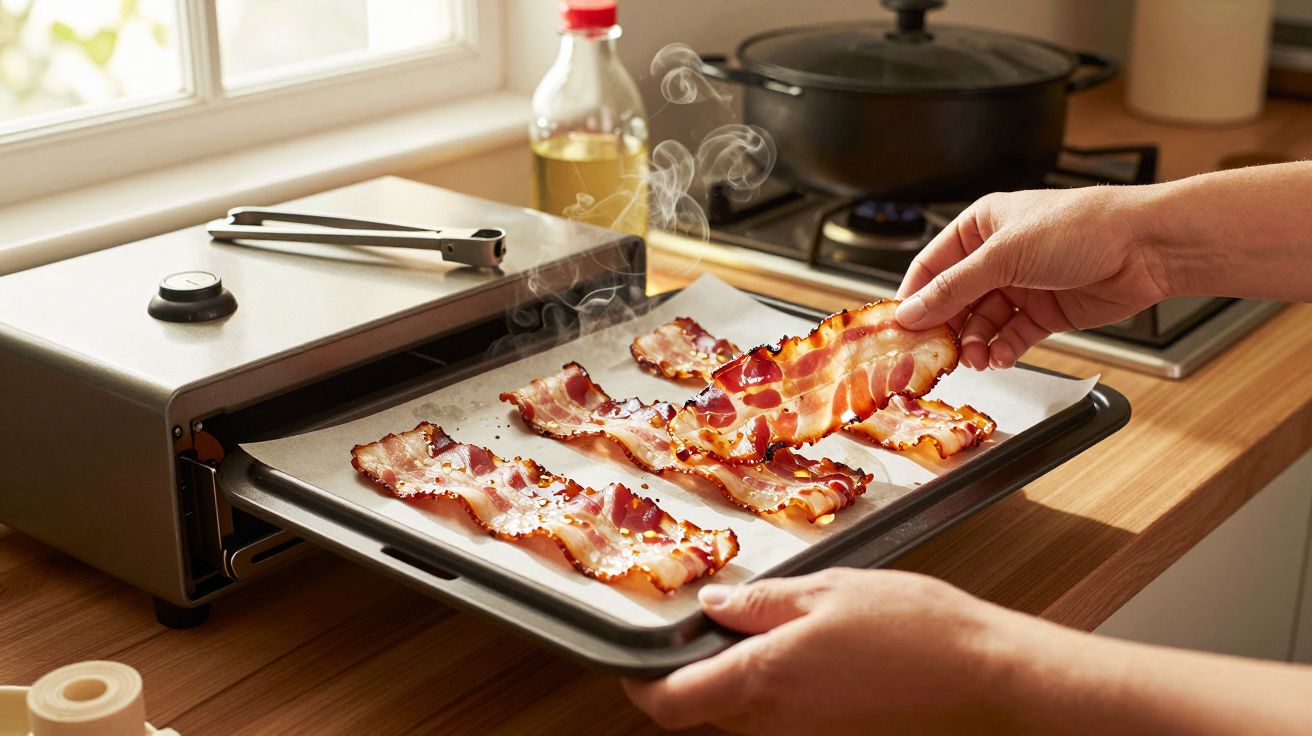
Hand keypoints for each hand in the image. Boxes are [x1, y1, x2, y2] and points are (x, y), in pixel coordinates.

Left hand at [621, 568, 1022, 734]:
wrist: (983, 676)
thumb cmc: (914, 628)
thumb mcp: (826, 590)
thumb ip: (760, 604)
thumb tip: (713, 608)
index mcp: (764, 679)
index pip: (671, 702)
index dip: (639, 685)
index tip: (633, 660)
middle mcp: (776, 722)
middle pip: (701, 709)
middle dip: (690, 673)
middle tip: (704, 626)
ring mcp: (804, 735)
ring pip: (739, 714)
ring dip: (732, 679)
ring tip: (759, 628)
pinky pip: (777, 719)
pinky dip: (770, 687)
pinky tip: (802, 651)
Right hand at [895, 186, 1173, 368]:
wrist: (1146, 247)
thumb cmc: (1082, 227)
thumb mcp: (1004, 255)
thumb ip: (954, 288)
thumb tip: (911, 311)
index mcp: (981, 227)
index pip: (931, 267)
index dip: (914, 298)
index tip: (899, 329)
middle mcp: (997, 256)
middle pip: (954, 300)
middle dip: (946, 328)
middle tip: (935, 355)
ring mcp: (1022, 285)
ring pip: (981, 323)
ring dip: (975, 344)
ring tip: (975, 359)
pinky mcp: (1045, 312)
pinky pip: (1011, 336)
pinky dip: (1003, 350)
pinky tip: (1001, 357)